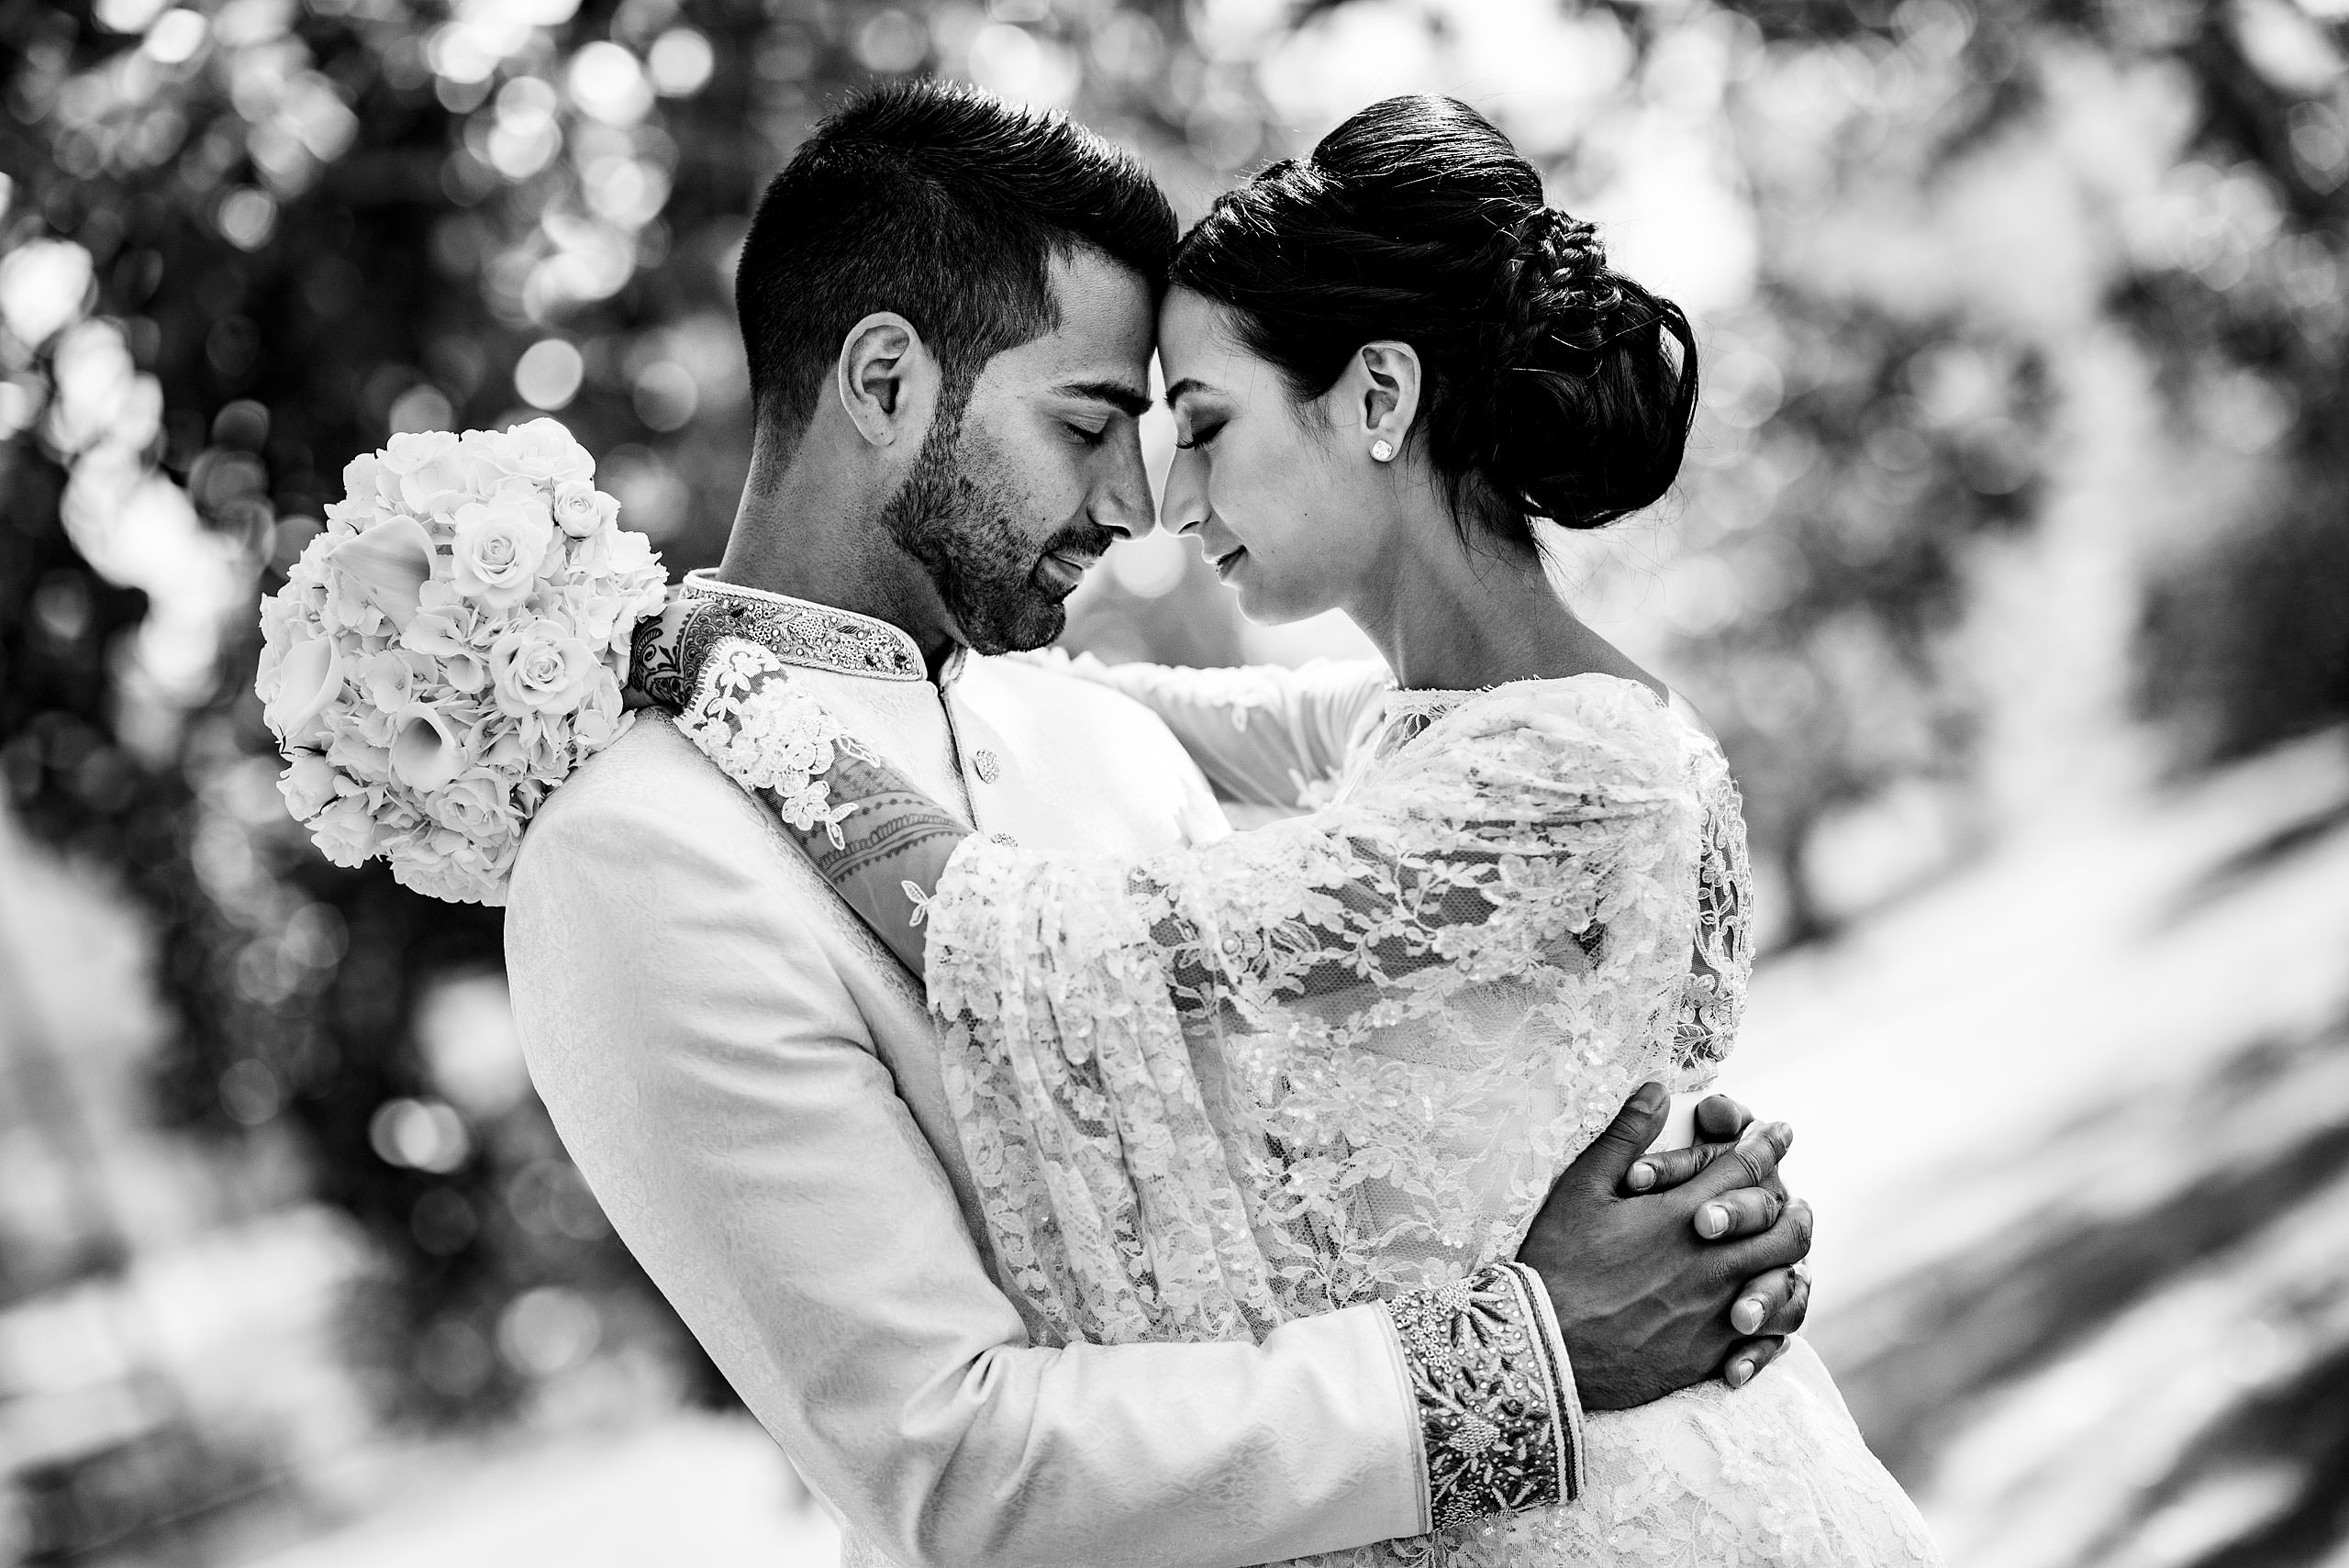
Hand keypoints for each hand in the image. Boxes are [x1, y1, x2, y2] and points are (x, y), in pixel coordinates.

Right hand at [1514, 1082, 1813, 1409]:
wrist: (1544, 1347)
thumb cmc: (1557, 1261)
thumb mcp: (1582, 1188)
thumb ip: (1625, 1135)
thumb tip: (1657, 1089)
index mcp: (1684, 1214)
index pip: (1745, 1167)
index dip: (1767, 1144)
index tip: (1780, 1130)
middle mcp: (1713, 1261)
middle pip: (1783, 1226)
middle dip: (1793, 1207)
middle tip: (1794, 1200)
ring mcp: (1716, 1311)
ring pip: (1785, 1282)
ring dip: (1794, 1264)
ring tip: (1792, 1258)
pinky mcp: (1709, 1354)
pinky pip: (1766, 1338)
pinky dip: (1773, 1324)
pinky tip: (1767, 1319)